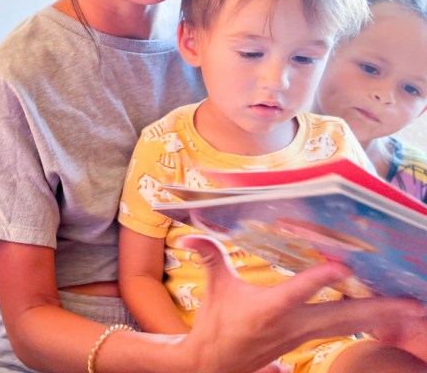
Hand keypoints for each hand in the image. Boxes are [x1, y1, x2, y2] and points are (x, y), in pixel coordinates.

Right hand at [176, 235, 426, 372]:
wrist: (215, 364)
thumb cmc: (216, 323)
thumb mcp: (214, 288)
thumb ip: (210, 256)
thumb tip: (191, 236)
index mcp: (269, 309)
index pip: (298, 291)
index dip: (320, 279)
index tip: (343, 266)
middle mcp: (293, 324)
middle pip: (343, 316)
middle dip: (379, 308)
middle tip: (413, 302)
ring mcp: (304, 334)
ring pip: (350, 325)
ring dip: (383, 317)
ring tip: (415, 311)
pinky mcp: (307, 339)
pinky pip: (344, 329)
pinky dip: (369, 322)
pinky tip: (390, 318)